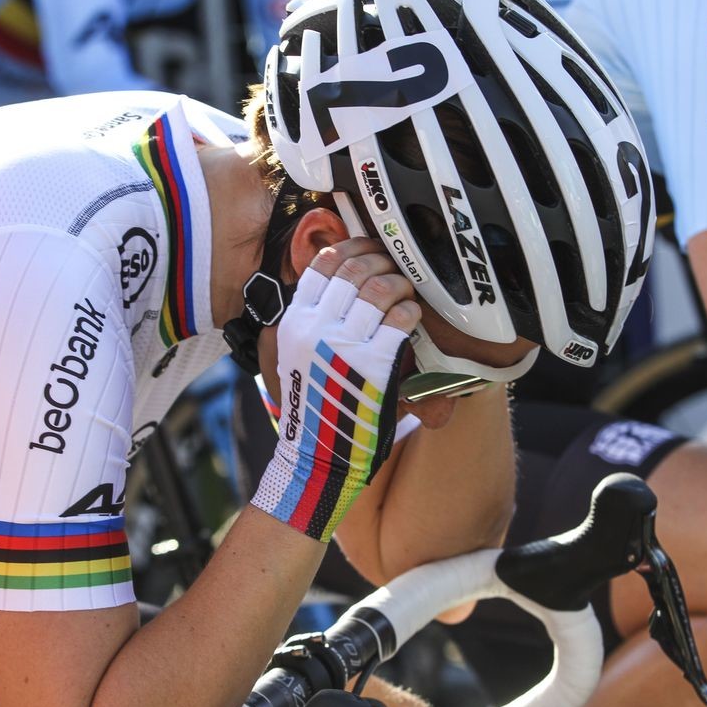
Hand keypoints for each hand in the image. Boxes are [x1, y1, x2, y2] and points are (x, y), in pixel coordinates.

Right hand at [251, 238, 418, 541]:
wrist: (316, 460)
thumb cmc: (314, 405)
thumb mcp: (298, 357)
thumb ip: (314, 320)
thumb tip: (344, 277)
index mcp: (293, 323)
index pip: (321, 265)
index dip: (350, 247)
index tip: (369, 246)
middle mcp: (313, 329)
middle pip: (353, 269)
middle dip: (381, 260)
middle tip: (397, 267)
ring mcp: (342, 345)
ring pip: (379, 289)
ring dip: (400, 284)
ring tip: (407, 293)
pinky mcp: (372, 365)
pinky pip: (399, 320)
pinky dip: (411, 312)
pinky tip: (413, 318)